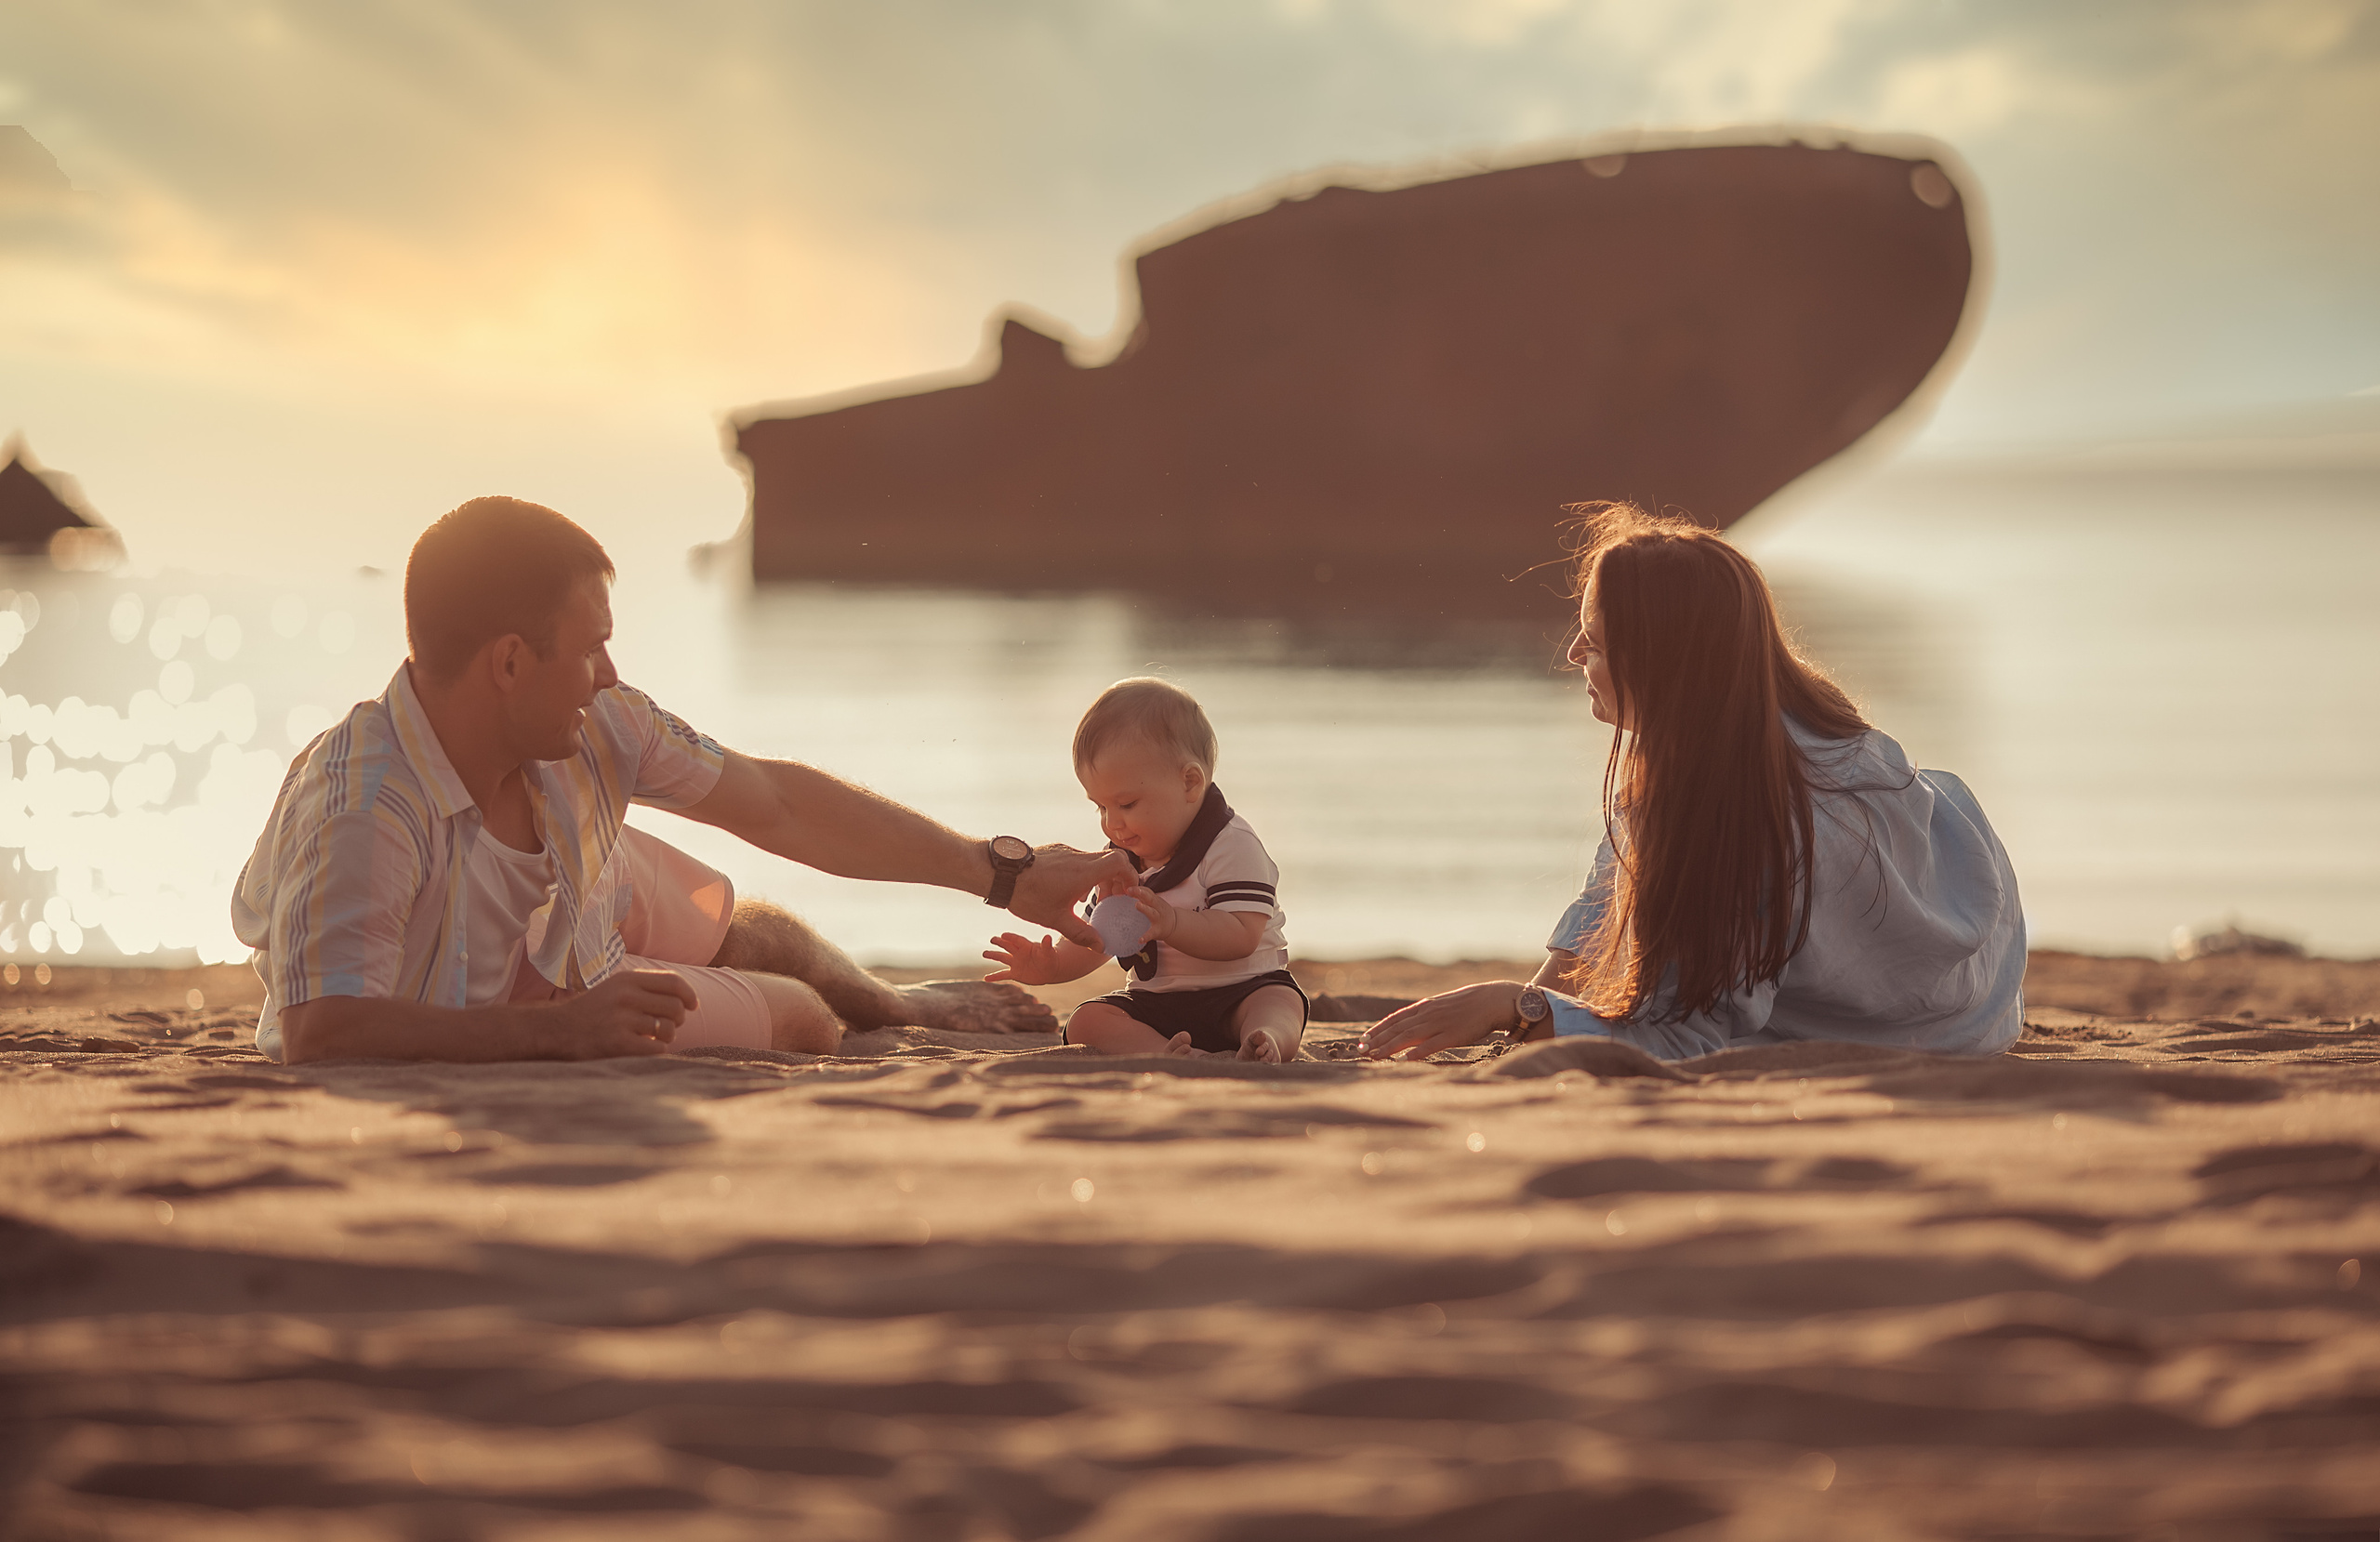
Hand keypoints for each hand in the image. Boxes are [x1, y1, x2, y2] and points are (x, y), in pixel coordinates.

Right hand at [547, 968, 699, 1058]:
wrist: (556, 1031)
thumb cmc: (593, 1011)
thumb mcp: (616, 988)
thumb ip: (647, 988)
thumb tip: (687, 998)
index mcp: (627, 980)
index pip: (673, 982)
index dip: (689, 994)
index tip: (693, 1005)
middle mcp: (625, 997)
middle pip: (675, 1007)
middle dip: (678, 1019)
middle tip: (667, 1026)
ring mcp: (621, 1020)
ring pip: (668, 1029)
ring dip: (666, 1037)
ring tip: (651, 1037)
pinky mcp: (618, 1044)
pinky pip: (657, 1048)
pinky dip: (655, 1050)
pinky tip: (643, 1048)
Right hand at [983, 932, 1065, 985]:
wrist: (1049, 970)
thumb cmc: (1050, 959)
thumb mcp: (1049, 953)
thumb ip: (1046, 945)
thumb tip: (1047, 937)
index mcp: (1026, 946)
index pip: (1017, 940)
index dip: (1011, 937)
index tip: (1004, 935)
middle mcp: (1019, 953)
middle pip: (1007, 946)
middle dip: (1000, 942)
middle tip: (993, 939)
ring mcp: (1015, 963)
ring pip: (1002, 958)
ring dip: (993, 955)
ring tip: (984, 953)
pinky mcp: (1015, 973)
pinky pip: (1003, 975)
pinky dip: (994, 977)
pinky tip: (985, 979)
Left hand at [1008, 845, 1135, 947]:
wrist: (999, 873)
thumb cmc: (1027, 896)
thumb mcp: (1056, 920)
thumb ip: (1082, 933)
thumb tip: (1100, 947)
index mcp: (1084, 872)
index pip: (1120, 862)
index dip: (1130, 875)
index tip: (1126, 892)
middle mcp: (1078, 857)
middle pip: (1111, 859)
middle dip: (1116, 879)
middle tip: (1108, 898)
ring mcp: (1066, 851)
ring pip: (1093, 859)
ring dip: (1098, 877)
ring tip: (1085, 898)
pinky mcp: (1055, 850)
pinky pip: (1077, 858)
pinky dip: (1082, 872)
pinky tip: (1067, 890)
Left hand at [1127, 885, 1179, 941]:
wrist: (1175, 925)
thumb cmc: (1159, 912)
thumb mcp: (1154, 902)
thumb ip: (1143, 897)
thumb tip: (1126, 891)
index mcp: (1155, 900)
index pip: (1147, 891)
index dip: (1138, 889)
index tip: (1128, 888)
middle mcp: (1157, 908)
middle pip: (1150, 898)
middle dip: (1141, 893)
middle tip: (1130, 890)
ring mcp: (1158, 919)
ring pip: (1152, 913)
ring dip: (1144, 908)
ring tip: (1137, 905)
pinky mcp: (1157, 931)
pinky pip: (1151, 933)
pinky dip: (1146, 936)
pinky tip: (1139, 940)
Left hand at [1359, 982, 1522, 1060]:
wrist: (1493, 1000)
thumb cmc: (1470, 1004)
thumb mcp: (1443, 1004)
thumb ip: (1428, 1013)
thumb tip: (1413, 1024)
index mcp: (1425, 1006)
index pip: (1395, 1018)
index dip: (1378, 1029)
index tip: (1363, 1038)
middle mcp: (1428, 1014)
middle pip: (1396, 1029)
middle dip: (1377, 1040)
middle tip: (1360, 1050)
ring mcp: (1439, 1024)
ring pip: (1407, 1037)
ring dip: (1388, 1048)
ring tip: (1374, 1057)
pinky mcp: (1452, 1035)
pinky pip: (1430, 1045)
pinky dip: (1415, 1053)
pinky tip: (1403, 1061)